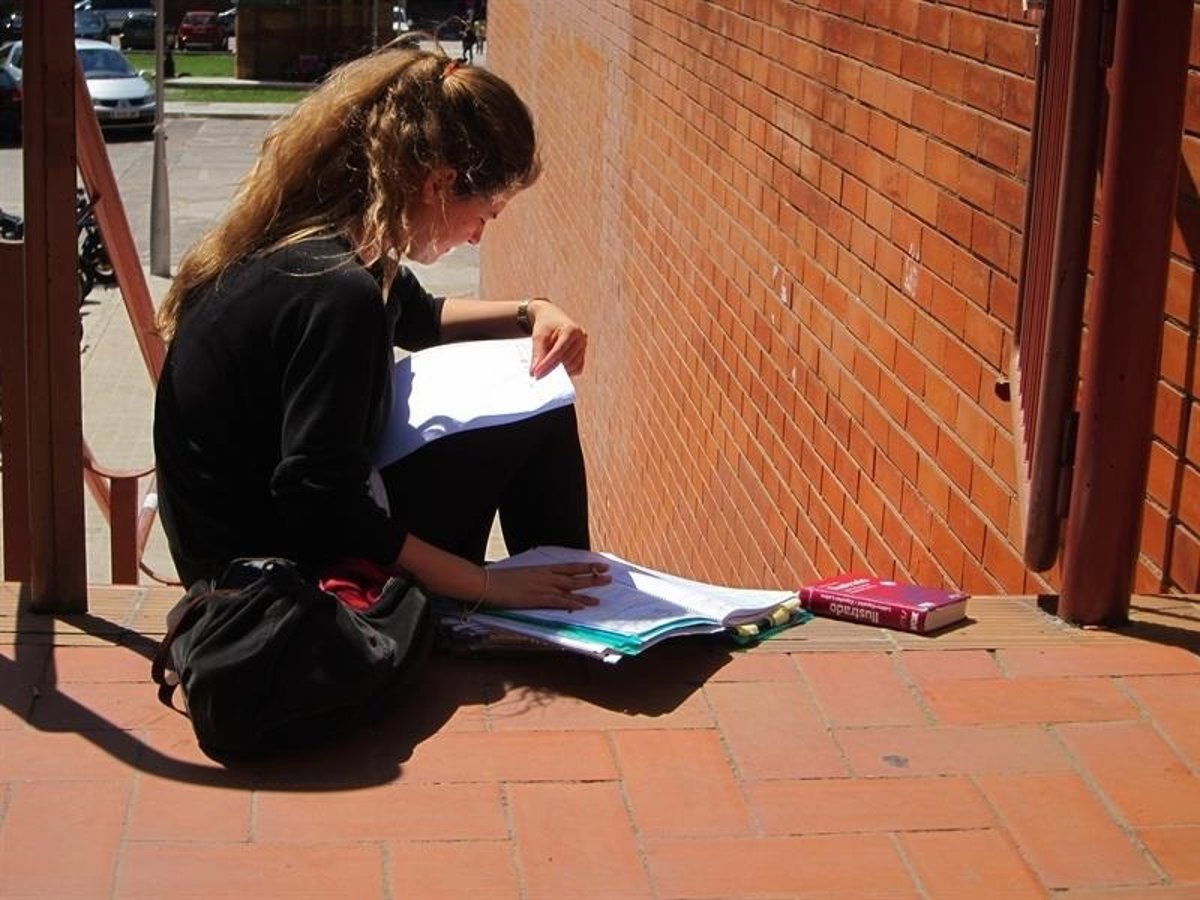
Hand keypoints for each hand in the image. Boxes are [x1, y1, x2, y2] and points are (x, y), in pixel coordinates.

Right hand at [482, 562, 609, 610]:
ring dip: (587, 591)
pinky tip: (582, 607)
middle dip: (592, 576)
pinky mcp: (537, 598)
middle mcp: (545, 576)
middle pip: (574, 576)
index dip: (584, 566)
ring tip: (602, 594)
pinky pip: (559, 602)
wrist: (486, 583)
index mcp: (541, 569)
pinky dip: (572, 604)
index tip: (598, 565)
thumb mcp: (520, 575)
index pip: (568, 566)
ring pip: (570, 588)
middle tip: (609, 576)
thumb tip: (537, 581)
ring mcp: (542, 587)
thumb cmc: (499, 580)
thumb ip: (532, 578)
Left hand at [529, 299, 587, 378]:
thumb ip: (537, 353)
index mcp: (571, 329)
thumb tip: (534, 372)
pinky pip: (577, 367)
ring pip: (573, 365)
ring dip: (560, 371)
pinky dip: (567, 371)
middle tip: (538, 376)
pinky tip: (556, 370)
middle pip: (566, 359)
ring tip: (546, 372)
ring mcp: (584, 345)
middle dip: (552, 369)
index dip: (547, 363)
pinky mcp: (583, 353)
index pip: (559, 351)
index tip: (536, 373)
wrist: (552, 316)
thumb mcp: (539, 336)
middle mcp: (581, 337)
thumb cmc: (546, 325)